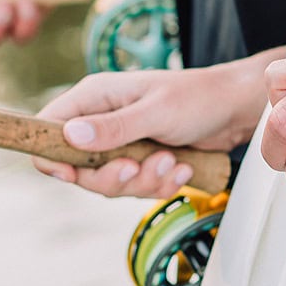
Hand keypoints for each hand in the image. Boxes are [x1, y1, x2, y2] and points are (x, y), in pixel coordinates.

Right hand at [30, 50, 285, 197]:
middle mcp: (101, 121)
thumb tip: (69, 136)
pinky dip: (159, 185)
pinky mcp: (140, 161)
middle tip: (139, 168)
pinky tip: (181, 167)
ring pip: (109, 183)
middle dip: (112, 177)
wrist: (236, 109)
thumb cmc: (198, 97)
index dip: (51, 155)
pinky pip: (135, 188)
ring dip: (143, 181)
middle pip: (78, 168)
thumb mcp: (155, 112)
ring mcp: (121, 143)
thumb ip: (113, 128)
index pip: (48, 128)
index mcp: (95, 97)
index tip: (70, 173)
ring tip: (172, 162)